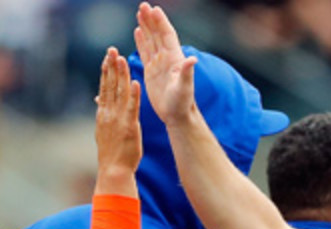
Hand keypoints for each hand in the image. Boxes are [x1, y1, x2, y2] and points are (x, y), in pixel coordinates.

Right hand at [94, 47, 141, 195]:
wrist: (114, 170)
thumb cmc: (112, 154)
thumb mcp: (104, 132)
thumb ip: (104, 116)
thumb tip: (100, 103)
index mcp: (103, 114)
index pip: (104, 88)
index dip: (106, 72)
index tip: (107, 58)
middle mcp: (109, 113)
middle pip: (109, 85)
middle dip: (110, 67)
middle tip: (112, 50)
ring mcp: (118, 119)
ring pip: (119, 93)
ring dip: (120, 75)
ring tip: (121, 59)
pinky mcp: (129, 126)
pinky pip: (132, 107)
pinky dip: (133, 94)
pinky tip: (135, 82)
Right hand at [134, 2, 196, 125]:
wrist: (177, 116)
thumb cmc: (183, 103)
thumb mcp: (185, 88)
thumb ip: (187, 73)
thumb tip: (193, 59)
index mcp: (175, 59)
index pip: (167, 35)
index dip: (161, 22)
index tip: (154, 9)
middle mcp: (167, 59)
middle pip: (158, 34)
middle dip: (151, 19)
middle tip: (143, 5)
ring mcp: (159, 64)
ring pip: (151, 40)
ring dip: (146, 26)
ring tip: (140, 13)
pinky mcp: (151, 71)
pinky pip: (145, 52)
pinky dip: (141, 41)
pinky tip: (138, 31)